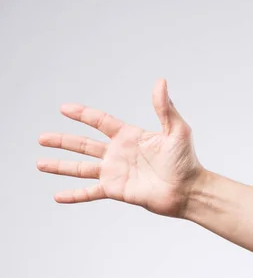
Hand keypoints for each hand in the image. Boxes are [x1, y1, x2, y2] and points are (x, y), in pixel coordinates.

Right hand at [37, 78, 203, 217]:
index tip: (64, 108)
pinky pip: (90, 192)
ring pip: (81, 167)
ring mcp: (116, 172)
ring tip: (39, 163)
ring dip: (60, 165)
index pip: (100, 121)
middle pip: (83, 144)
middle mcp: (119, 153)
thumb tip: (161, 82)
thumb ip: (165, 108)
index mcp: (130, 136)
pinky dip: (74, 195)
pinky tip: (58, 196)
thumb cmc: (186, 161)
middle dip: (63, 140)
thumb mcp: (177, 130)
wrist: (188, 190)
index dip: (82, 114)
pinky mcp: (116, 190)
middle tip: (42, 137)